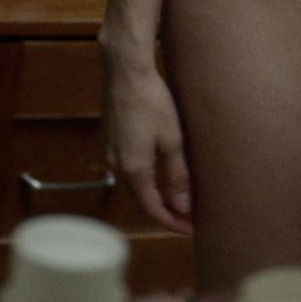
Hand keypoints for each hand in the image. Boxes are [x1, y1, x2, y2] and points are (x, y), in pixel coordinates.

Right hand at [100, 31, 192, 234]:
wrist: (124, 72)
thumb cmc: (151, 101)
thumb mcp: (173, 139)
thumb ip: (177, 174)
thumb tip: (182, 206)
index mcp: (133, 168)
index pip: (151, 208)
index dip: (170, 222)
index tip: (189, 229)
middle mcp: (117, 164)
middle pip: (140, 200)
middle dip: (163, 212)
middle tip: (186, 219)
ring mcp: (111, 151)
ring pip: (133, 185)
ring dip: (153, 196)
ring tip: (176, 200)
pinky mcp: (112, 139)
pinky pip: (128, 170)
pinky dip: (144, 180)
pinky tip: (158, 176)